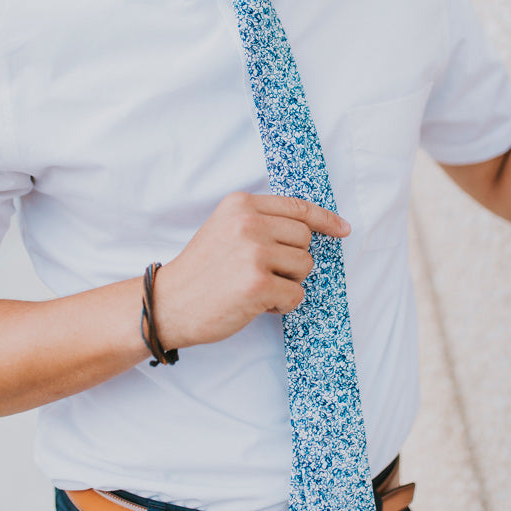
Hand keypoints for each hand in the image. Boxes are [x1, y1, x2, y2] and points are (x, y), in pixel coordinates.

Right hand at [153, 192, 350, 349]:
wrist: (168, 304)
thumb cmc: (201, 271)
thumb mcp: (225, 229)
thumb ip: (260, 222)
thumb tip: (312, 229)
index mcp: (241, 204)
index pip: (296, 207)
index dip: (325, 219)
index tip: (343, 229)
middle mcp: (248, 223)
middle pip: (305, 240)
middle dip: (293, 260)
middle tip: (264, 273)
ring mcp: (254, 253)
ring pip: (305, 267)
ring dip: (288, 283)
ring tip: (258, 288)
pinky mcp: (258, 284)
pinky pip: (296, 295)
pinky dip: (282, 305)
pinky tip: (256, 304)